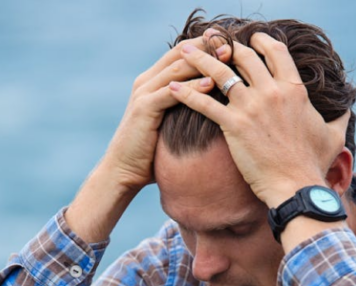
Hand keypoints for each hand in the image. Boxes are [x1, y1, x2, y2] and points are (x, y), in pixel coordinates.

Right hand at [66, 37, 225, 241]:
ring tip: (227, 57)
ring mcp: (144, 92)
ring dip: (204, 62)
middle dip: (207, 47)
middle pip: (181, 53)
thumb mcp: (171, 123)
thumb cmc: (151, 151)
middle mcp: (147, 81)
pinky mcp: (143, 108)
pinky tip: (211, 84)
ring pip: (177, 68)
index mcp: (154, 80)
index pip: (183, 52)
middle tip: (233, 44)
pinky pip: (171, 92)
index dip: (206, 45)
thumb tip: (215, 105)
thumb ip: (186, 107)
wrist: (123, 170)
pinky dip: (192, 87)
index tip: (231, 44)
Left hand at [169, 33, 349, 206]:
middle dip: (225, 45)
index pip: (275, 52)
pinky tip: (171, 88)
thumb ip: (339, 118)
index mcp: (294, 90)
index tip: (248, 40)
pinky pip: (204, 103)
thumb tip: (347, 108)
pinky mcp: (233, 125)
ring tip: (183, 52)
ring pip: (219, 73)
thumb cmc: (313, 165)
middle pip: (244, 56)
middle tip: (210, 41)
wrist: (296, 187)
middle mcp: (272, 92)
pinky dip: (185, 93)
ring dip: (199, 59)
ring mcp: (251, 107)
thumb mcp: (333, 136)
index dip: (259, 41)